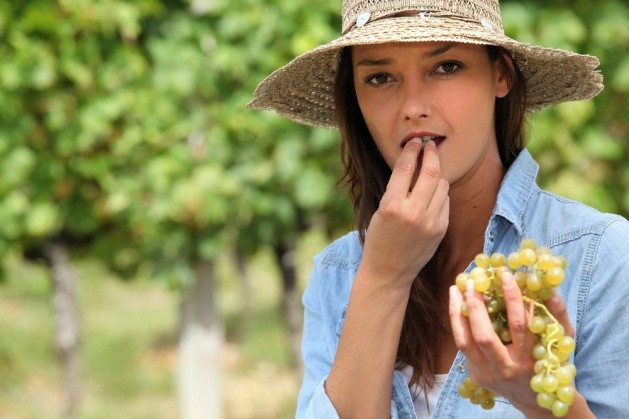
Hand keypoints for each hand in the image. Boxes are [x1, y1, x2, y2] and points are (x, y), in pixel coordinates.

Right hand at [360, 139, 448, 289]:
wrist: (388, 271)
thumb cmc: (379, 238)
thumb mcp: (380, 210)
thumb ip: (397, 188)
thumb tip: (414, 162)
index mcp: (391, 204)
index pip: (406, 167)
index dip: (412, 149)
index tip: (415, 141)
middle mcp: (413, 212)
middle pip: (430, 171)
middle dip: (431, 154)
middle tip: (430, 146)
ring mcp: (430, 221)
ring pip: (441, 184)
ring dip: (436, 174)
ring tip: (429, 171)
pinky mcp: (441, 229)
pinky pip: (445, 202)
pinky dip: (439, 194)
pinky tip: (431, 195)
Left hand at [449, 271, 577, 416]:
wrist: (536, 399)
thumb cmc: (549, 361)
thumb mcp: (561, 340)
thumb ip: (557, 314)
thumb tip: (548, 288)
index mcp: (529, 358)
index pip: (519, 325)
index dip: (512, 298)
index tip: (505, 275)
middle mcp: (506, 368)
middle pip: (484, 336)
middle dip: (476, 306)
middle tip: (471, 281)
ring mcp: (488, 374)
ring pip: (465, 342)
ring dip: (457, 313)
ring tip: (455, 289)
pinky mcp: (475, 375)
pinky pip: (462, 345)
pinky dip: (458, 323)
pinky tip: (457, 305)